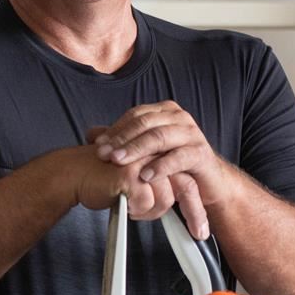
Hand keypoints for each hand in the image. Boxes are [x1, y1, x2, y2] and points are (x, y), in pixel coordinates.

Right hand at [61, 145, 208, 239]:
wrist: (73, 174)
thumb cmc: (100, 177)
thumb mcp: (137, 179)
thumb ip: (157, 183)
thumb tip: (179, 202)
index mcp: (158, 151)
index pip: (187, 177)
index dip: (195, 203)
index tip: (200, 226)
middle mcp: (154, 151)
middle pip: (186, 185)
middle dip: (194, 212)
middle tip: (199, 233)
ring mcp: (143, 159)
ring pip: (165, 198)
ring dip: (149, 210)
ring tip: (131, 207)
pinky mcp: (130, 172)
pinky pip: (146, 202)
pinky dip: (134, 210)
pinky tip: (122, 204)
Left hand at [88, 101, 233, 235]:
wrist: (205, 182)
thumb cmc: (172, 164)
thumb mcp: (145, 151)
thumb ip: (120, 141)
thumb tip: (90, 135)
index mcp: (164, 112)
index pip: (135, 115)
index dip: (115, 130)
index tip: (97, 145)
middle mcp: (178, 118)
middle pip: (145, 123)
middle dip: (121, 140)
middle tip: (104, 155)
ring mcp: (191, 134)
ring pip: (159, 137)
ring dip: (136, 150)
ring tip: (118, 162)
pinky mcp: (201, 153)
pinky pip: (178, 157)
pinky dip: (160, 166)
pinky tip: (145, 175)